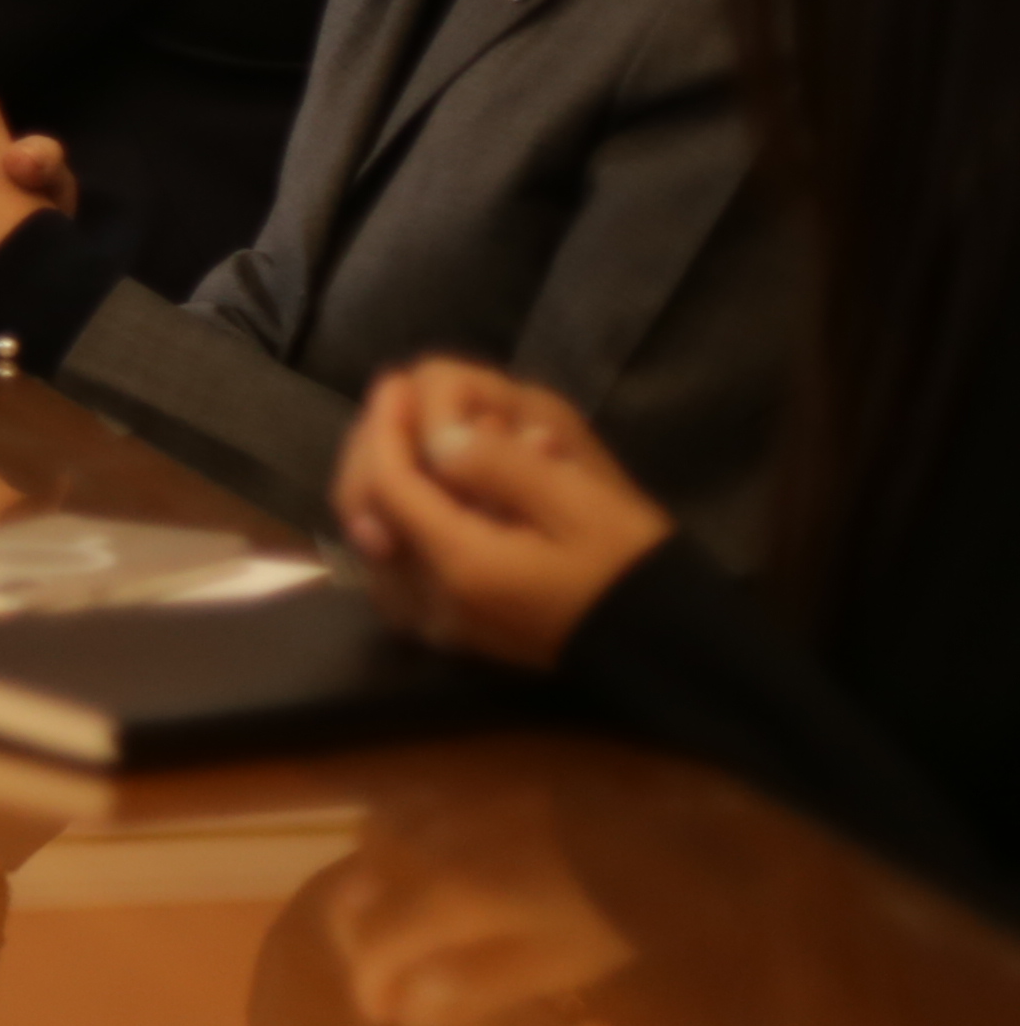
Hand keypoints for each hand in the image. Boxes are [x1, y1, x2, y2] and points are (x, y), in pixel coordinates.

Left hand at [334, 358, 672, 670]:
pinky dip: (387, 531)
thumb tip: (438, 438)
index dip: (386, 429)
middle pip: (364, 516)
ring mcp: (438, 625)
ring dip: (373, 490)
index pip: (390, 488)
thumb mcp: (580, 503)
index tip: (395, 383)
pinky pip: (391, 577)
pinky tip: (410, 499)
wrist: (661, 641)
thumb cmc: (629, 564)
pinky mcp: (450, 634)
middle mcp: (434, 603)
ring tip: (399, 441)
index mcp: (464, 566)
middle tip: (393, 408)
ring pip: (368, 548)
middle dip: (370, 455)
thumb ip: (502, 469)